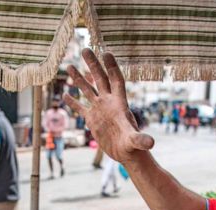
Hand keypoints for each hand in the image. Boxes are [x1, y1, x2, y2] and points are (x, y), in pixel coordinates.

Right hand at [64, 49, 153, 165]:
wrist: (126, 154)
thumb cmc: (133, 147)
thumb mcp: (136, 142)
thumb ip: (140, 140)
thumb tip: (150, 143)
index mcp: (119, 103)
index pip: (116, 80)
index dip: (111, 67)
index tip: (105, 53)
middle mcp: (109, 103)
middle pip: (100, 79)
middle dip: (93, 64)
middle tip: (85, 49)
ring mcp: (100, 110)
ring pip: (88, 90)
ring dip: (79, 79)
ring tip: (69, 66)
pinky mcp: (92, 120)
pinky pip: (80, 108)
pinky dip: (72, 102)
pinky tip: (65, 94)